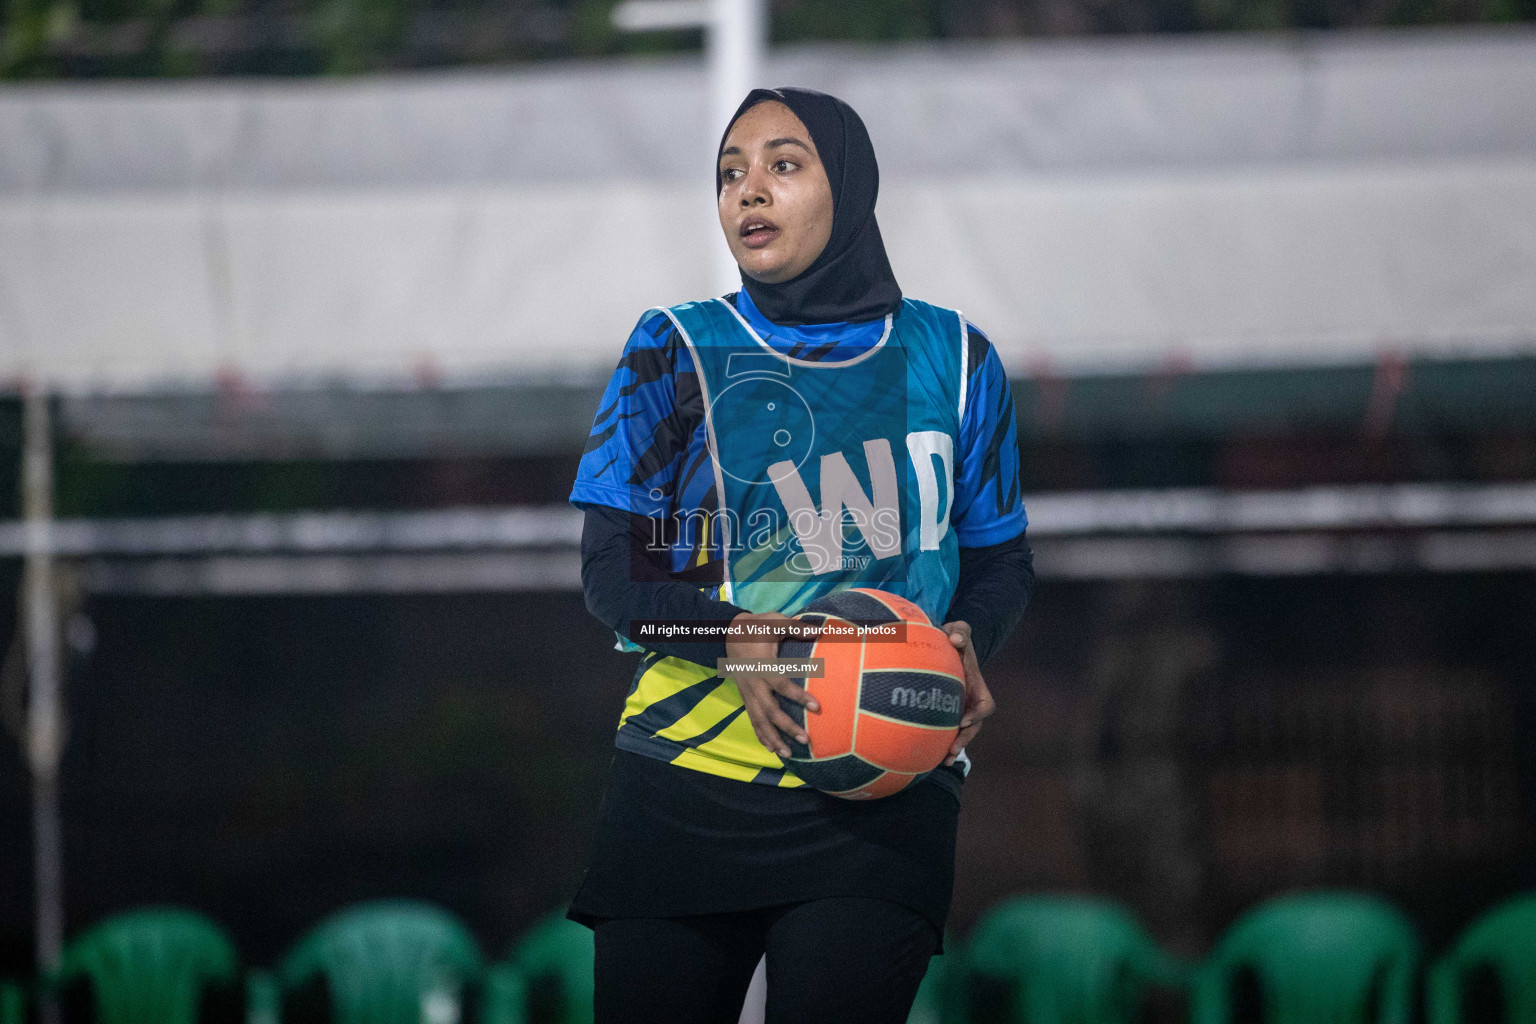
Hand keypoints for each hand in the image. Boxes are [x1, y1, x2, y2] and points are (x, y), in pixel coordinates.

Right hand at [725, 611, 819, 759]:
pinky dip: (761, 736)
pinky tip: (771, 749)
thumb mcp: (775, 622)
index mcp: (762, 666)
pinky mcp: (745, 697)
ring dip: (773, 738)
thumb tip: (820, 630)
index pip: (781, 685)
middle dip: (786, 726)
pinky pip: (752, 720)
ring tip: (788, 754)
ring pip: (759, 720)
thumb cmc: (756, 627)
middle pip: (770, 710)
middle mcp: (754, 684)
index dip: (798, 696)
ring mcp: (748, 693)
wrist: (728, 633)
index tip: (817, 707)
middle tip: (805, 739)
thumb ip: (797, 628)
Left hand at [942, 620, 993, 765]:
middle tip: (952, 749)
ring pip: (963, 733)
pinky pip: (947, 730)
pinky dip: (941, 742)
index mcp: (977, 684)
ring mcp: (960, 707)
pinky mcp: (946, 711)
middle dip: (965, 739)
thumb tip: (955, 641)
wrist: (945, 644)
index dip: (977, 715)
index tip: (963, 721)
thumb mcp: (958, 629)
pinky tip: (929, 755)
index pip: (986, 704)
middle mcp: (971, 700)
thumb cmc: (953, 637)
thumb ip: (960, 631)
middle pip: (975, 726)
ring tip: (944, 761)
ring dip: (956, 747)